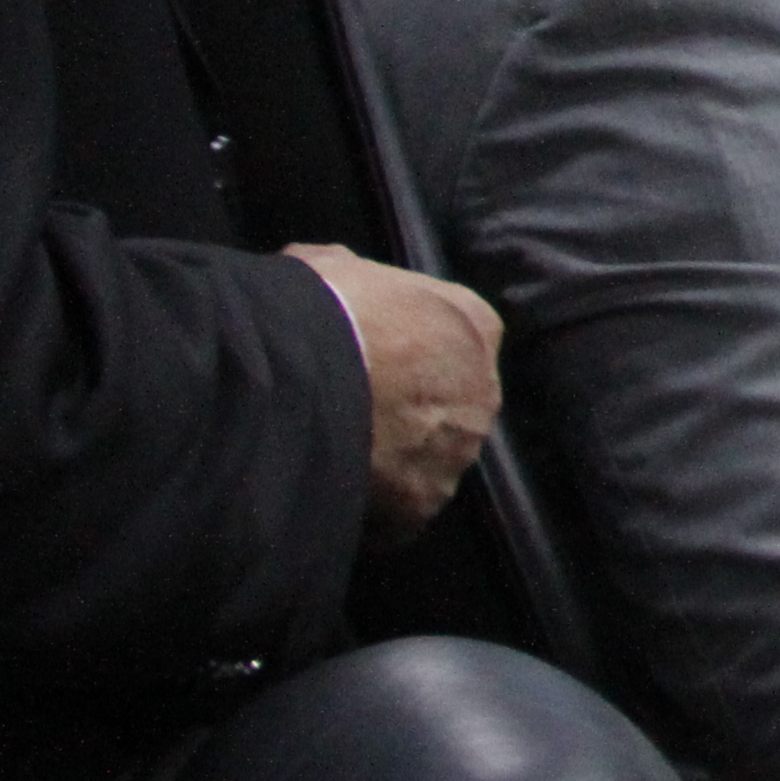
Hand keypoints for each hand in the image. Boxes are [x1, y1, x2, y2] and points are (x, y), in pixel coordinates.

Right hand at [301, 244, 502, 542]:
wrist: (297, 376)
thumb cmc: (320, 309)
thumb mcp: (330, 267)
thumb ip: (349, 273)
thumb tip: (334, 271)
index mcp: (473, 326)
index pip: (456, 338)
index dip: (410, 351)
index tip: (373, 360)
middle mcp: (483, 391)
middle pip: (448, 406)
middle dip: (407, 411)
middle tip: (351, 413)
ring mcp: (457, 451)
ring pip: (429, 461)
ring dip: (392, 462)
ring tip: (336, 455)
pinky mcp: (423, 502)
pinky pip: (401, 513)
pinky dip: (372, 511)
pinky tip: (334, 496)